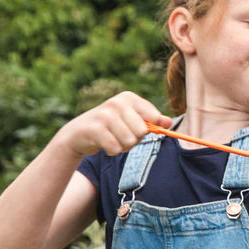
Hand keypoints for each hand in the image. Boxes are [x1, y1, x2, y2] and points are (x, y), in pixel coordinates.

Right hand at [55, 91, 172, 158]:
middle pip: (142, 131)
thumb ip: (152, 121)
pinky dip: (113, 151)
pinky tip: (105, 144)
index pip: (154, 116)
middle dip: (135, 139)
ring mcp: (105, 115)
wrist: (79, 133)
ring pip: (129, 140)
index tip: (140, 129)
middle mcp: (117, 102)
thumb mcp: (132, 120)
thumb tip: (169, 122)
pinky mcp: (94, 128)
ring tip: (114, 140)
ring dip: (123, 146)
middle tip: (123, 136)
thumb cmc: (112, 127)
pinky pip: (115, 147)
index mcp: (129, 98)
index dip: (150, 128)